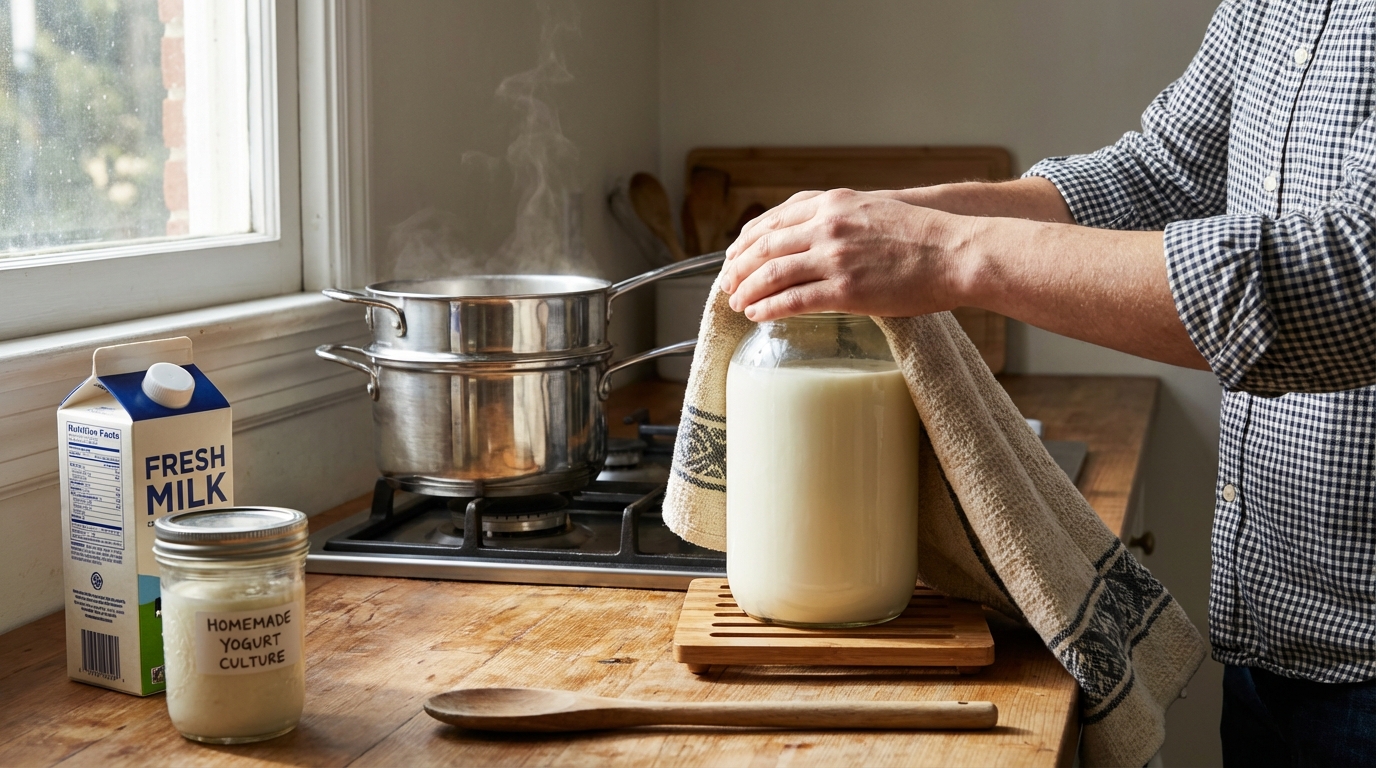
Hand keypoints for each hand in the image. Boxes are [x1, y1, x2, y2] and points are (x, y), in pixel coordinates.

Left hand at [721, 188, 962, 320]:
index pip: (773, 219)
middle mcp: (827, 225)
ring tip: (736, 303)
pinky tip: (757, 316)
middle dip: (738, 267)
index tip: (734, 254)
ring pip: (771, 274)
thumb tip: (816, 236)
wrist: (957, 252)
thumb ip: (841, 218)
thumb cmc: (923, 236)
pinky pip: (792, 300)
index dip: (747, 240)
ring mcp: (834, 257)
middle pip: (764, 246)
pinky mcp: (845, 290)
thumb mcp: (873, 209)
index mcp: (832, 202)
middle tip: (726, 284)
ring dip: (747, 291)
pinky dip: (768, 309)